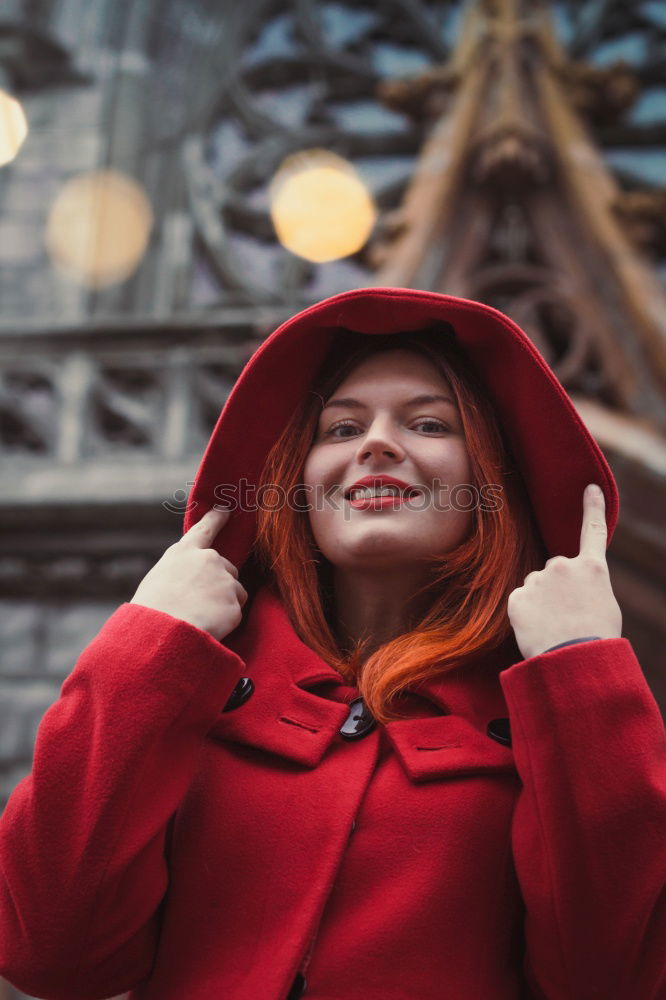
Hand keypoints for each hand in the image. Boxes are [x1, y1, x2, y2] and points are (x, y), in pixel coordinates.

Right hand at [130, 507, 247, 640]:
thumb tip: (190, 583)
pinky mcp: (235, 602)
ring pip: (235, 591)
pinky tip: (207, 626)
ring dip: (224, 603)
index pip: (204, 530)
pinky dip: (225, 621)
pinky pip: (235, 612)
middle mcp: (209, 560)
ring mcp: (225, 580)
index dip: (215, 519)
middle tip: (199, 604)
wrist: (161, 632)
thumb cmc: (151, 610)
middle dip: (220, 584)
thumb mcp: (158, 580)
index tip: (225, 510)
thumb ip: (180, 573)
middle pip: (227, 569)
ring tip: (200, 616)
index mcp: (184, 552)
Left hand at [507, 484, 621, 658]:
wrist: (574, 660)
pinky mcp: (517, 597)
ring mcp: (538, 579)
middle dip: (555, 590)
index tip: (590, 487)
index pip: (592, 531)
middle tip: (565, 617)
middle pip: (553, 572)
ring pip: (534, 587)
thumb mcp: (605, 607)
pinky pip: (519, 603)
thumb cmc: (596, 639)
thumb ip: (588, 587)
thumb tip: (574, 589)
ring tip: (553, 627)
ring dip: (539, 604)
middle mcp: (563, 566)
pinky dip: (525, 616)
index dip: (592, 508)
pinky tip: (537, 630)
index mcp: (592, 568)